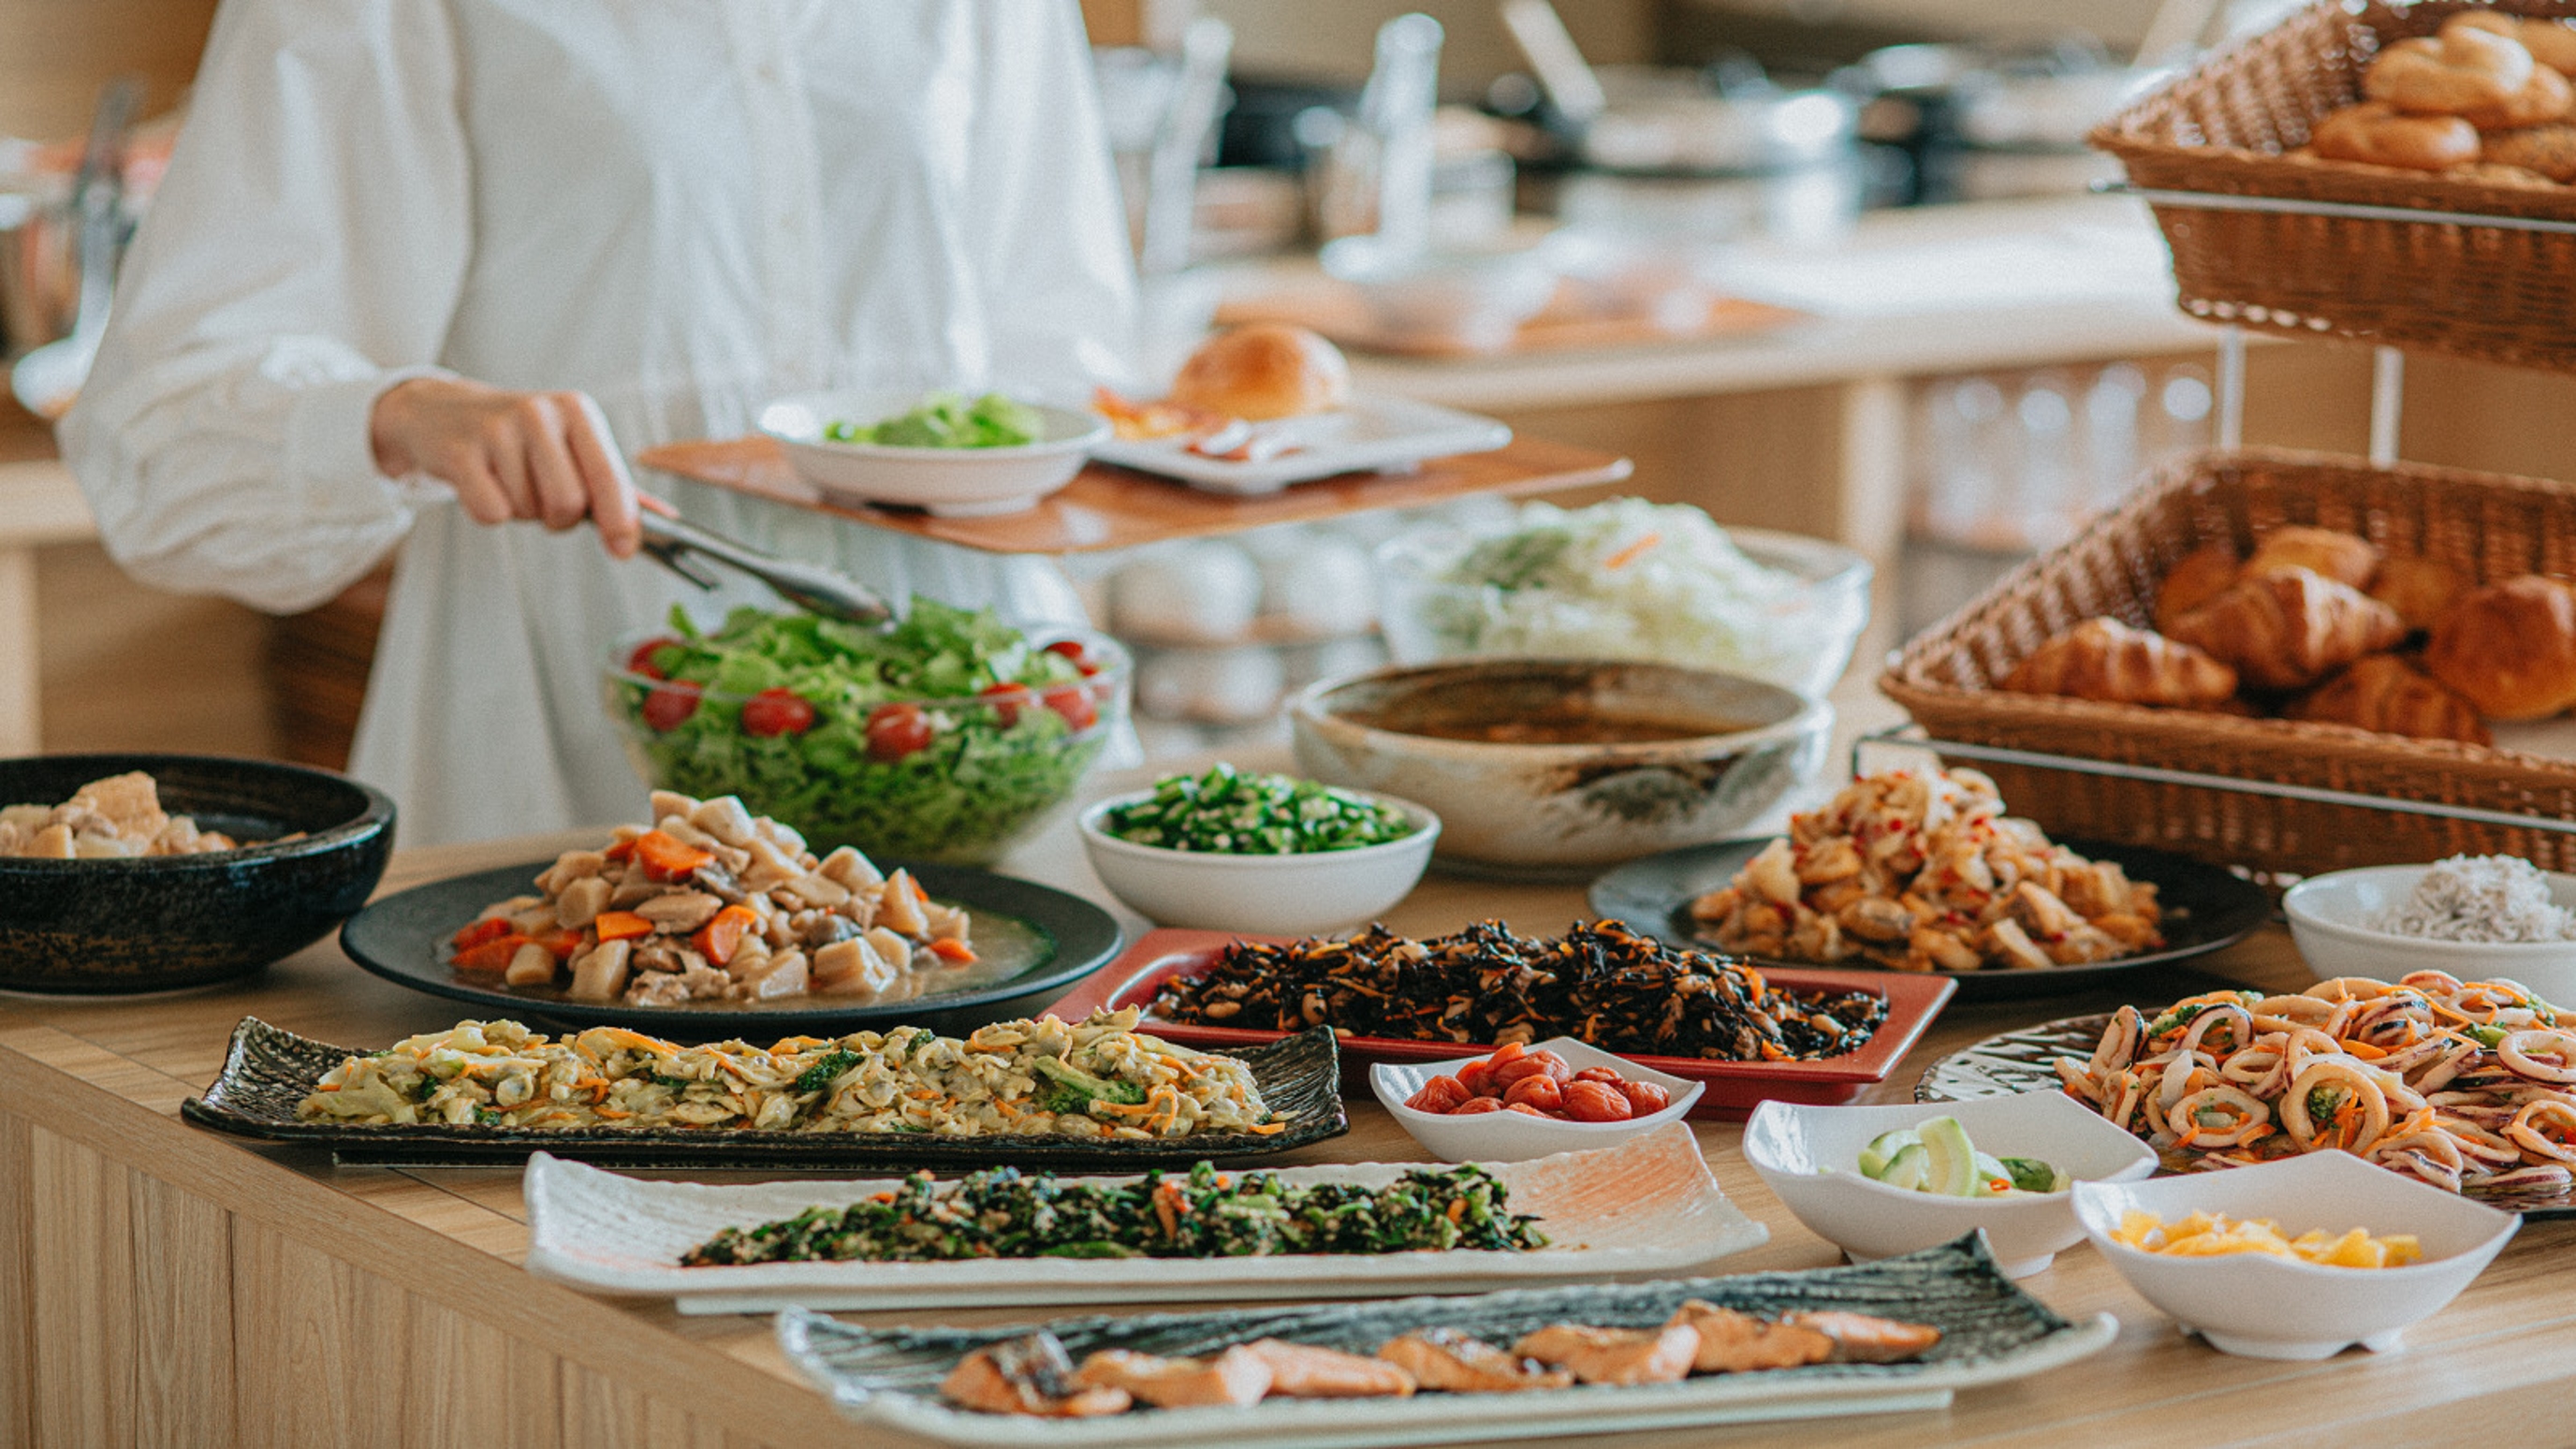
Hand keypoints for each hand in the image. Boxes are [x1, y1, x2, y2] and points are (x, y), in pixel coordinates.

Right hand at [369, 376, 642, 558]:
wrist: (440, 413)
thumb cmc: (520, 437)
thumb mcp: (570, 445)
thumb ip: (615, 484)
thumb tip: (665, 519)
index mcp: (577, 411)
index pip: (609, 477)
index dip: (620, 520)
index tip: (624, 550)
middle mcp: (540, 413)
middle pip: (569, 504)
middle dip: (558, 518)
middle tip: (542, 499)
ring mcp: (497, 429)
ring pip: (529, 511)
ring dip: (522, 511)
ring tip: (508, 480)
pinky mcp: (460, 451)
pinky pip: (492, 513)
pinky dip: (490, 512)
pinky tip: (481, 483)